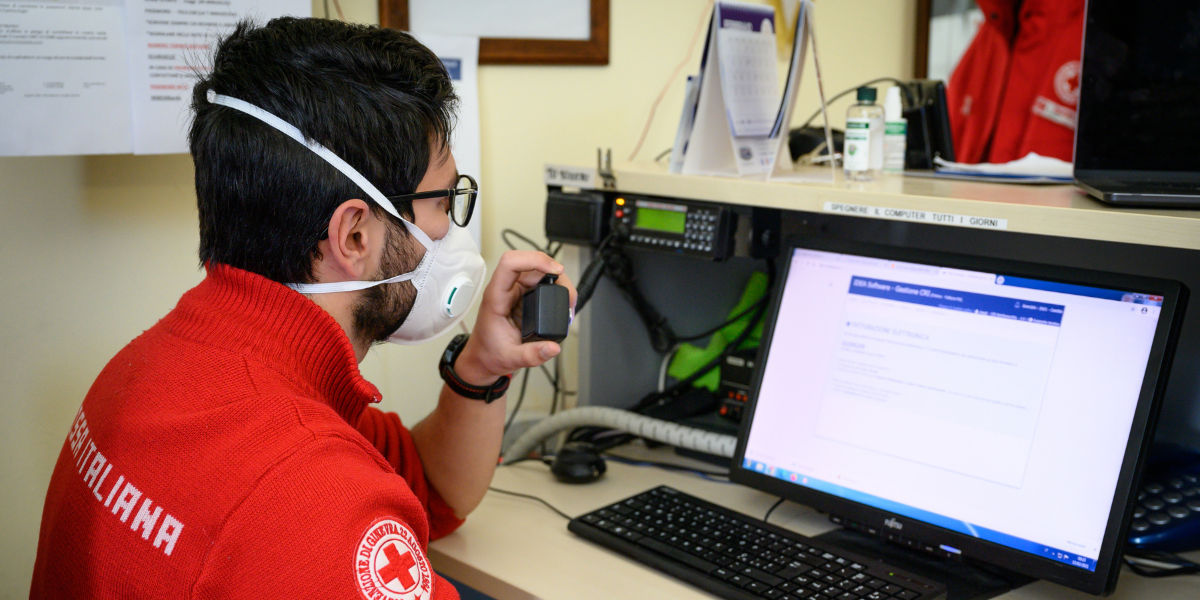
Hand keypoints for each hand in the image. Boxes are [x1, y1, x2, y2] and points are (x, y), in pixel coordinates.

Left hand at [454, 251, 576, 384]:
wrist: (484, 358)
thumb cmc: (490, 353)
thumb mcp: (510, 358)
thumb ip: (532, 355)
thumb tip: (553, 347)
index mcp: (496, 297)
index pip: (510, 263)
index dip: (534, 260)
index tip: (555, 270)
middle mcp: (506, 289)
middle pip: (532, 265)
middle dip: (556, 275)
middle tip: (569, 297)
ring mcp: (516, 291)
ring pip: (540, 271)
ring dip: (558, 281)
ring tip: (568, 301)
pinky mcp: (524, 296)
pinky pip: (541, 282)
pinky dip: (555, 288)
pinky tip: (562, 300)